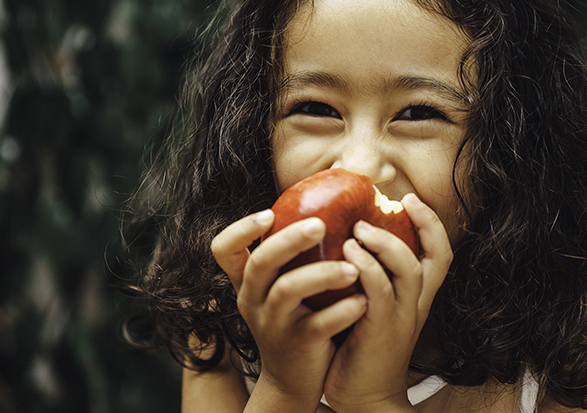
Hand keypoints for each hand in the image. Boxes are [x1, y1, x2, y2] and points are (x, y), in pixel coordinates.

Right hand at [210, 210, 368, 410]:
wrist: (295, 379)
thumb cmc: (296, 318)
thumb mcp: (281, 288)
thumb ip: (290, 256)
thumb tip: (323, 206)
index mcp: (247, 282)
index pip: (223, 249)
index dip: (240, 229)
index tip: (268, 213)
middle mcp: (253, 300)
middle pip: (261, 262)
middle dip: (289, 239)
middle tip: (320, 224)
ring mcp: (273, 324)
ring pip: (288, 291)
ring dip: (322, 274)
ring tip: (353, 268)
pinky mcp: (299, 344)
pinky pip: (319, 323)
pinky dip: (343, 310)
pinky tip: (363, 301)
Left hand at [322, 194, 452, 412]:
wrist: (363, 399)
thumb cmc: (360, 348)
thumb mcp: (372, 307)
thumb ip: (369, 276)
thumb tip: (346, 236)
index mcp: (417, 298)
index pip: (440, 254)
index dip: (432, 224)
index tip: (412, 200)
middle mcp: (416, 305)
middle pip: (436, 256)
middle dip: (423, 223)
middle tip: (395, 201)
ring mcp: (401, 317)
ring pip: (410, 269)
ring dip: (386, 242)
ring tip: (359, 227)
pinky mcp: (380, 330)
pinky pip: (379, 291)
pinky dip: (365, 267)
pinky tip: (347, 252)